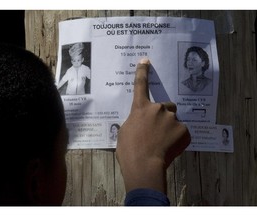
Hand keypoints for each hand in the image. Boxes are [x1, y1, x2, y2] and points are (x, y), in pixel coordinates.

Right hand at [116, 58, 190, 193]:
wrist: (144, 165)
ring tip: (163, 142)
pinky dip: (178, 138)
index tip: (145, 61)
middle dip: (164, 115)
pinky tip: (170, 148)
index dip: (142, 72)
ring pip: (174, 120)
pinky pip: (182, 132)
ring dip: (171, 127)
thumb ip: (136, 121)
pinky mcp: (184, 130)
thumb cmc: (129, 150)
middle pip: (166, 106)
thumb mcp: (126, 132)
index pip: (140, 85)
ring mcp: (172, 119)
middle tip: (158, 130)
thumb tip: (141, 123)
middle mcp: (158, 109)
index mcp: (141, 108)